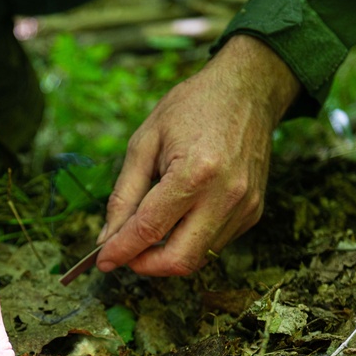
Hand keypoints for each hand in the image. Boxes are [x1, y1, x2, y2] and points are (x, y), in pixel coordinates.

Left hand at [96, 35, 300, 275]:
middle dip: (146, 265)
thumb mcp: (145, 142)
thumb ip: (124, 195)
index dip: (121, 251)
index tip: (102, 261)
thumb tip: (108, 237)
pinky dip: (190, 241)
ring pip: (198, 258)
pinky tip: (180, 217)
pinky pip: (215, 243)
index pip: (149, 229)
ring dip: (167, 254)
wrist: (248, 89)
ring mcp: (244, 207)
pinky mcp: (253, 212)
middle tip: (126, 254)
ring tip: (150, 231)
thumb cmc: (193, 107)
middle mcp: (224, 195)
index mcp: (195, 172)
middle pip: (179, 260)